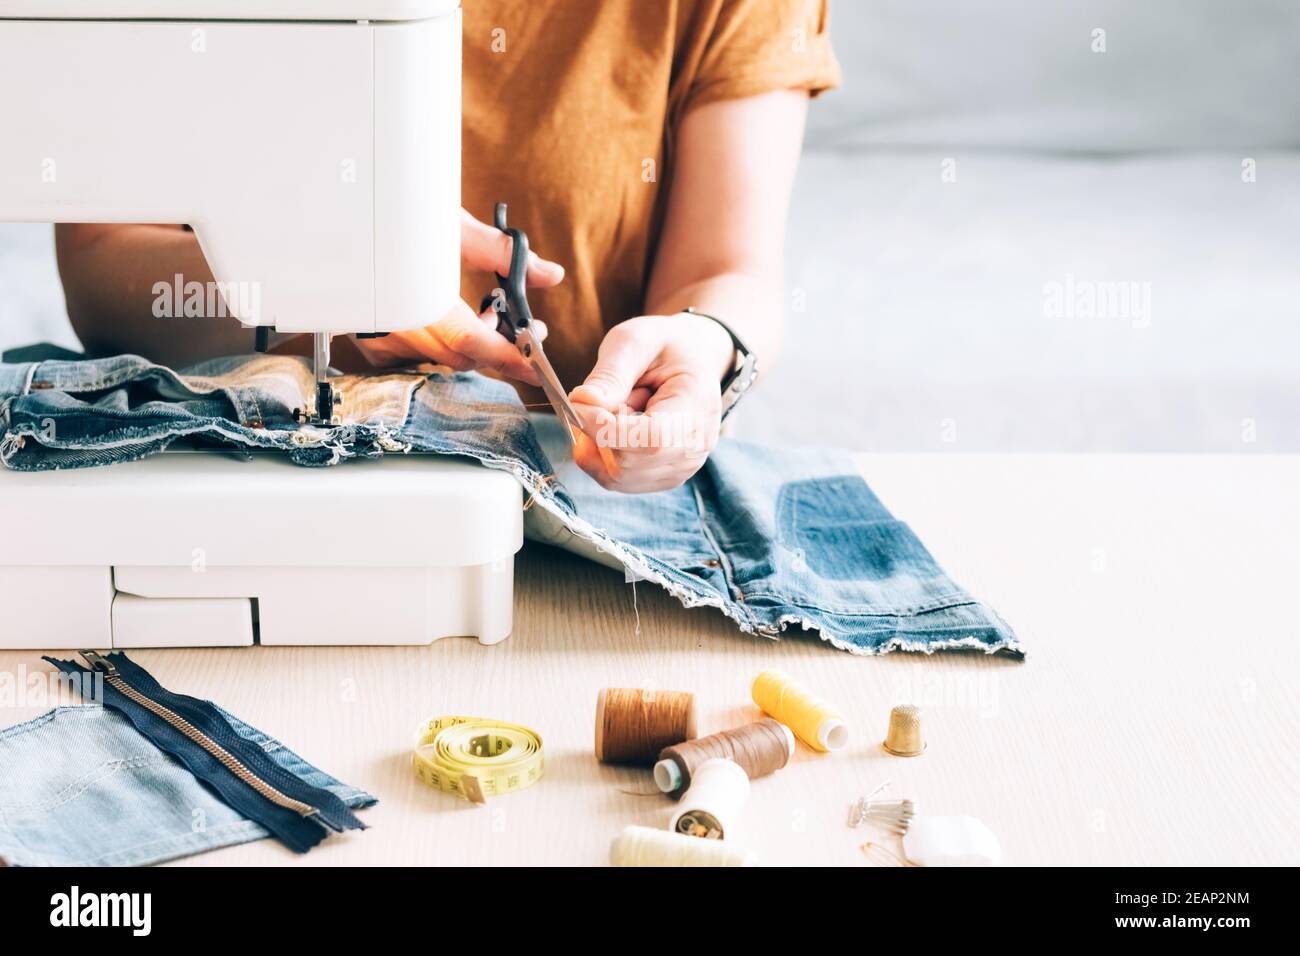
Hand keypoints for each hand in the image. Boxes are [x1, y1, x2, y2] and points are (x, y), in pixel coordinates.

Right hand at [349, 208, 563, 382]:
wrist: (334, 211)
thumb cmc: (391, 207)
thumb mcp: (448, 222)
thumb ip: (501, 253)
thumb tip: (548, 275)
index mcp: (415, 294)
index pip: (471, 342)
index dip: (509, 357)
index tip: (536, 366)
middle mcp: (393, 321)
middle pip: (460, 356)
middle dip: (495, 346)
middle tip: (519, 323)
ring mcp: (376, 334)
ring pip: (439, 357)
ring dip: (467, 343)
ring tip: (480, 312)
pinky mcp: (367, 339)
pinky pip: (412, 355)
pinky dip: (437, 342)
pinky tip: (442, 319)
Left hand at [569, 313, 734, 492]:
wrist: (692, 361)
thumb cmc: (665, 347)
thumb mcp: (636, 340)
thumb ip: (610, 373)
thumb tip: (581, 402)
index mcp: (697, 406)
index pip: (652, 438)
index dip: (606, 429)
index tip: (577, 404)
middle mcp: (694, 448)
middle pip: (629, 463)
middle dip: (599, 432)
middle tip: (604, 396)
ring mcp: (679, 469)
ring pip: (616, 476)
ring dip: (600, 444)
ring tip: (620, 408)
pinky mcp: (660, 478)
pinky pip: (614, 479)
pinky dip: (602, 455)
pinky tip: (616, 427)